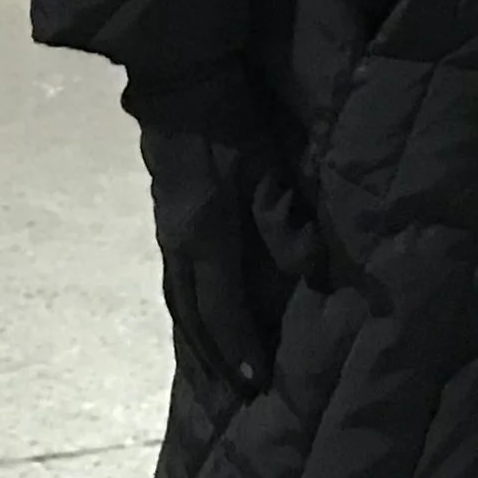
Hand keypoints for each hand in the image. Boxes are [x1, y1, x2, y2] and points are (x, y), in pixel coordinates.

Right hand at [122, 63, 323, 399]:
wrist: (182, 84)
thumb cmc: (232, 122)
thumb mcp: (267, 168)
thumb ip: (286, 224)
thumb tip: (310, 271)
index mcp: (205, 236)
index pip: (223, 308)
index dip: (241, 349)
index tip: (258, 385)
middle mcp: (179, 244)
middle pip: (194, 315)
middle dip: (216, 357)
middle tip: (238, 394)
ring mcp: (167, 232)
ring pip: (180, 301)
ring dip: (199, 338)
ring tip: (218, 370)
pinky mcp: (167, 218)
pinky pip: (176, 280)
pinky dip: (189, 308)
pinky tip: (202, 317)